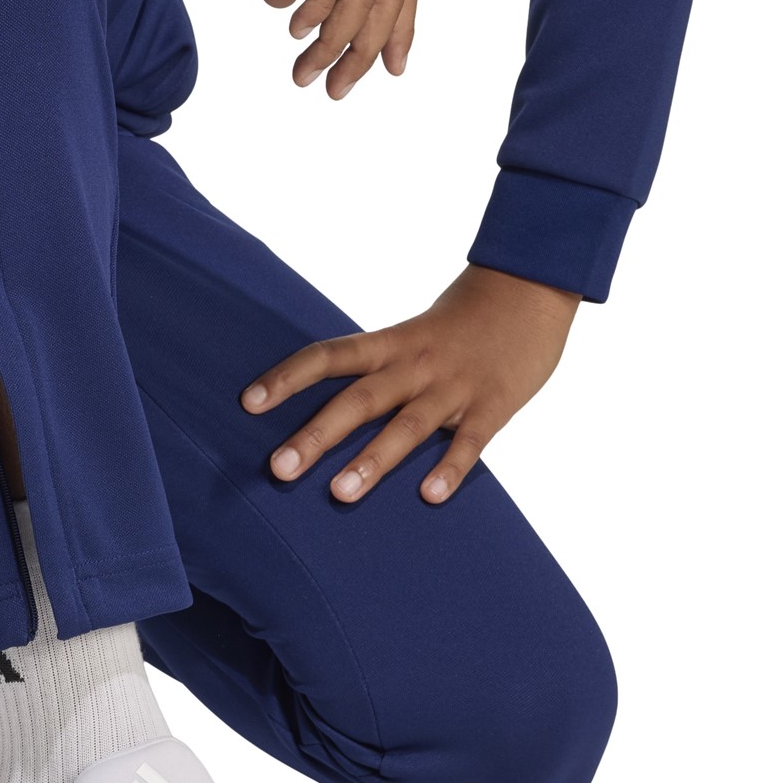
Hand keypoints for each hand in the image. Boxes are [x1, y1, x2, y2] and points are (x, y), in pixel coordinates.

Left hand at [241, 266, 581, 502]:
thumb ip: (373, 373)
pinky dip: (450, 468)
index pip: (328, 357)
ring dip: (373, 461)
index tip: (248, 402)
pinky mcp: (493, 406)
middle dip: (316, 436)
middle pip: (358, 400)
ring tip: (340, 494)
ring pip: (408, 427)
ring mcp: (453, 387)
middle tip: (278, 469)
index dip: (287, 378)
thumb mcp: (408, 338)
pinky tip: (429, 496)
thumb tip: (321, 413)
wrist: (532, 286)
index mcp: (390, 344)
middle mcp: (414, 365)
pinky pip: (470, 442)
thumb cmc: (458, 323)